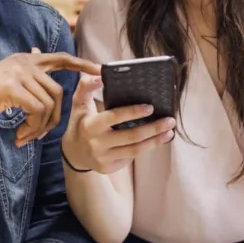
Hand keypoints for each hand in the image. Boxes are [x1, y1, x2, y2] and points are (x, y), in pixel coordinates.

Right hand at [0, 49, 99, 146]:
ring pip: (49, 104)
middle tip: (39, 134)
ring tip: (25, 137)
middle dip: (55, 118)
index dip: (81, 64)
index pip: (59, 58)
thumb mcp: (6, 81)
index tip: (98, 70)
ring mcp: (18, 73)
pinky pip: (37, 111)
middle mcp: (24, 62)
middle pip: (58, 91)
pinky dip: (32, 128)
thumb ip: (26, 77)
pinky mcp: (12, 87)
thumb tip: (42, 68)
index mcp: (24, 60)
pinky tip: (19, 135)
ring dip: (40, 127)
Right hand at [60, 74, 175, 173]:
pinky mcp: (109, 168)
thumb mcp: (78, 103)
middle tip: (170, 120)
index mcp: (90, 125)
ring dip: (155, 141)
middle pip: (131, 136)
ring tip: (169, 132)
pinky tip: (155, 141)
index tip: (151, 107)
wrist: (73, 152)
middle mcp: (97, 143)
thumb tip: (100, 74)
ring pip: (135, 150)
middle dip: (154, 128)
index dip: (134, 112)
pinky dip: (144, 148)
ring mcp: (103, 158)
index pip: (115, 117)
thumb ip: (86, 86)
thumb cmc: (80, 122)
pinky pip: (130, 158)